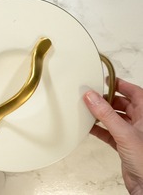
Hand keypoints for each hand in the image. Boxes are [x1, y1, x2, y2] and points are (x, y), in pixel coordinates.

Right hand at [84, 78, 142, 194]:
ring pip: (115, 118)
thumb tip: (92, 96)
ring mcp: (132, 134)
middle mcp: (140, 123)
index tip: (106, 79)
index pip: (135, 93)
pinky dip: (99, 129)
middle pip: (123, 104)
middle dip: (107, 99)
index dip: (121, 84)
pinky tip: (88, 127)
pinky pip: (109, 132)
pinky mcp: (124, 145)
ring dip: (102, 114)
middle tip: (92, 95)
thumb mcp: (124, 133)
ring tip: (87, 109)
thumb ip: (106, 115)